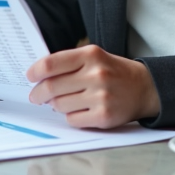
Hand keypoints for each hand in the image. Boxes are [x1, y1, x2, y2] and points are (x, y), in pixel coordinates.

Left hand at [25, 44, 160, 128]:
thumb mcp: (94, 57)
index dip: (35, 72)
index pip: (51, 64)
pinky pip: (72, 119)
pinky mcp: (104, 116)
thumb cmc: (113, 71)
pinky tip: (77, 110)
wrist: (145, 88)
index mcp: (90, 55)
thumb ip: (69, 63)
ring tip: (61, 102)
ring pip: (59, 105)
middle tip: (36, 96)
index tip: (29, 76)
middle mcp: (96, 74)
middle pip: (51, 87)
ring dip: (55, 105)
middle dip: (38, 94)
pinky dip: (70, 116)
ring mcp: (101, 96)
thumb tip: (38, 76)